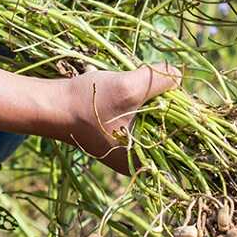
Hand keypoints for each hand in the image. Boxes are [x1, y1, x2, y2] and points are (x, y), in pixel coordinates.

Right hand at [62, 63, 181, 173]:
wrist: (49, 104)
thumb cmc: (87, 103)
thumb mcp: (128, 88)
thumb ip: (159, 81)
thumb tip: (179, 75)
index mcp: (142, 161)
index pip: (179, 144)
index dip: (187, 119)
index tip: (184, 96)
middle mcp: (135, 158)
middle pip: (167, 129)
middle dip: (166, 105)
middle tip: (164, 84)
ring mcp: (124, 145)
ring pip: (152, 119)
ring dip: (151, 100)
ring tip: (141, 85)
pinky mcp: (115, 131)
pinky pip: (138, 115)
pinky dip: (138, 100)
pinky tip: (128, 87)